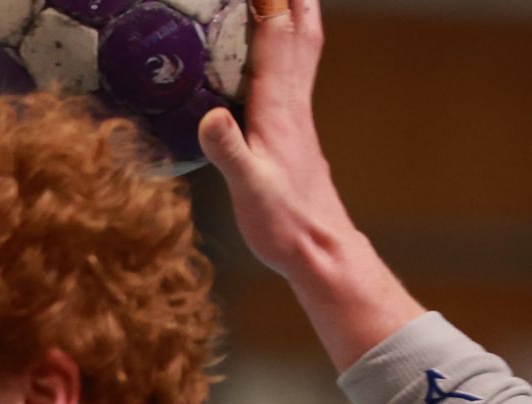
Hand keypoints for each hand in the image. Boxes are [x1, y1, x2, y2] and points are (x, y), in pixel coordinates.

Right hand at [197, 0, 348, 283]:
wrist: (320, 250)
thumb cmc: (284, 223)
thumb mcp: (248, 188)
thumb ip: (228, 150)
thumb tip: (211, 115)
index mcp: (277, 109)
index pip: (274, 39)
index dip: (268, 1)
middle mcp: (292, 104)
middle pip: (298, 33)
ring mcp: (298, 117)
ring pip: (303, 50)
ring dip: (297, 14)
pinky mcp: (297, 132)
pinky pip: (296, 73)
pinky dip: (291, 47)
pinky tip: (280, 53)